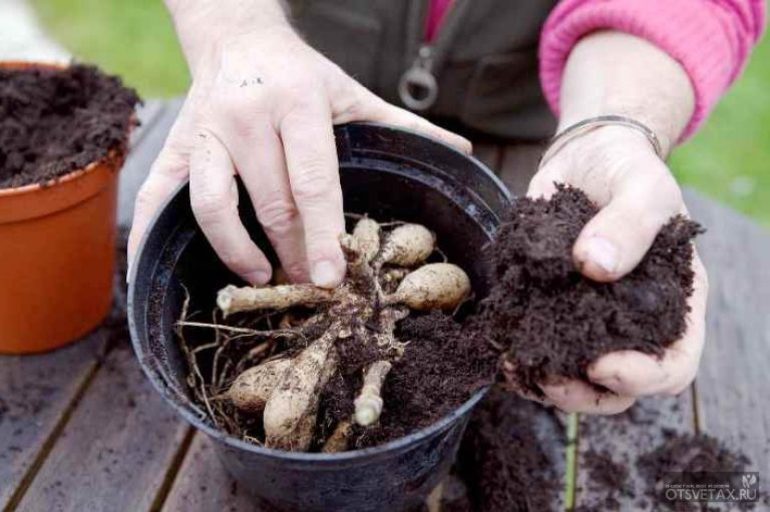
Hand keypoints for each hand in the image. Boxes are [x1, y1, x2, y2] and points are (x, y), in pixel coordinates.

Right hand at [127, 25, 470, 286]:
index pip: (312, 182)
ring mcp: (203, 132)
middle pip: (269, 203)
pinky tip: (161, 266)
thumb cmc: (303, 75)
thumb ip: (404, 126)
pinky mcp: (174, 145)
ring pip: (210, 205)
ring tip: (264, 275)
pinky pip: (155, 196)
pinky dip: (150, 235)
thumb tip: (462, 153)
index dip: (323, 235)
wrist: (237, 37)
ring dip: (237, 252)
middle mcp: (246, 118)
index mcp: (298, 104)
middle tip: (309, 286)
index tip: (331, 277)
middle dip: (292, 253)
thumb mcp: (353, 93)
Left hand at [527, 125, 707, 413]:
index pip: (673, 363)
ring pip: (574, 377)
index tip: (602, 364)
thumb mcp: (643, 187)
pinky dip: (520, 357)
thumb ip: (630, 223)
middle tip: (548, 379)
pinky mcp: (552, 307)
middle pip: (619, 388)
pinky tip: (500, 349)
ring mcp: (590, 319)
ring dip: (543, 382)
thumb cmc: (629, 172)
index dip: (643, 377)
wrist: (588, 157)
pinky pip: (539, 346)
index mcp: (673, 303)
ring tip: (514, 366)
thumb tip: (595, 266)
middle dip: (583, 394)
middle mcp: (632, 322)